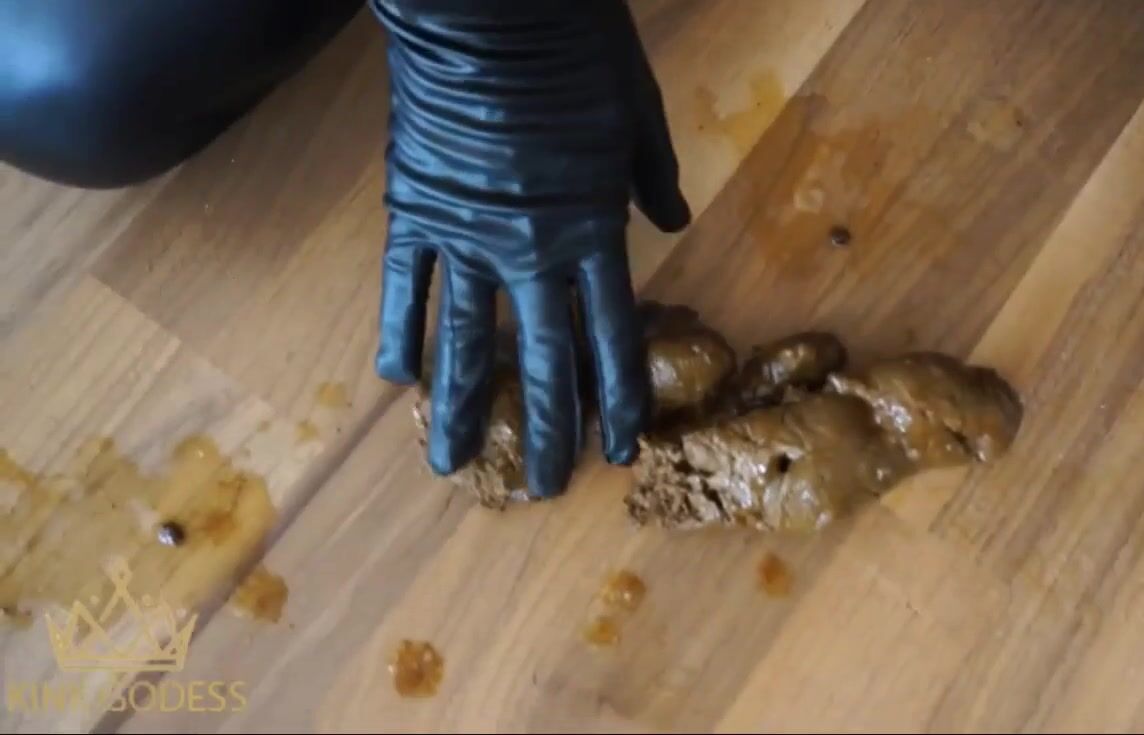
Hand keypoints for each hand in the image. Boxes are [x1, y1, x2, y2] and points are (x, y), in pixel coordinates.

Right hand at [369, 0, 690, 497]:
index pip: (608, 333)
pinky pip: (403, 285)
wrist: (488, 7)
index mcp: (591, 227)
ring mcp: (464, 235)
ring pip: (465, 339)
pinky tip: (397, 379)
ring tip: (451, 465)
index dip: (614, 397)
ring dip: (462, 407)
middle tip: (542, 488)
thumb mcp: (636, 109)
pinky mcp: (414, 209)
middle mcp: (528, 249)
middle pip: (541, 356)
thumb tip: (670, 223)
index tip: (615, 450)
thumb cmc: (575, 48)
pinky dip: (399, 330)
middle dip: (545, 428)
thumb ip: (650, 175)